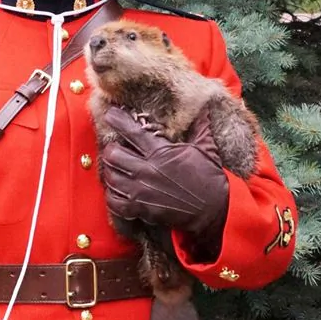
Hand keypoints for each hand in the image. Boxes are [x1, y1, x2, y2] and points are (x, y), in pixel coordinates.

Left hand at [101, 106, 228, 244]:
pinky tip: (117, 192)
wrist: (210, 213)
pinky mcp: (140, 209)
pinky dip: (112, 196)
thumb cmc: (209, 180)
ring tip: (115, 170)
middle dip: (110, 150)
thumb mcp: (207, 150)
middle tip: (114, 149)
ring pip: (110, 177)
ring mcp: (141, 191)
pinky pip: (113, 202)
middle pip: (112, 155)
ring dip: (110, 172)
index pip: (132, 131)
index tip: (110, 114)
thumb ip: (200, 128)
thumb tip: (204, 107)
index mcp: (161, 152)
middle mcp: (147, 170)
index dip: (117, 120)